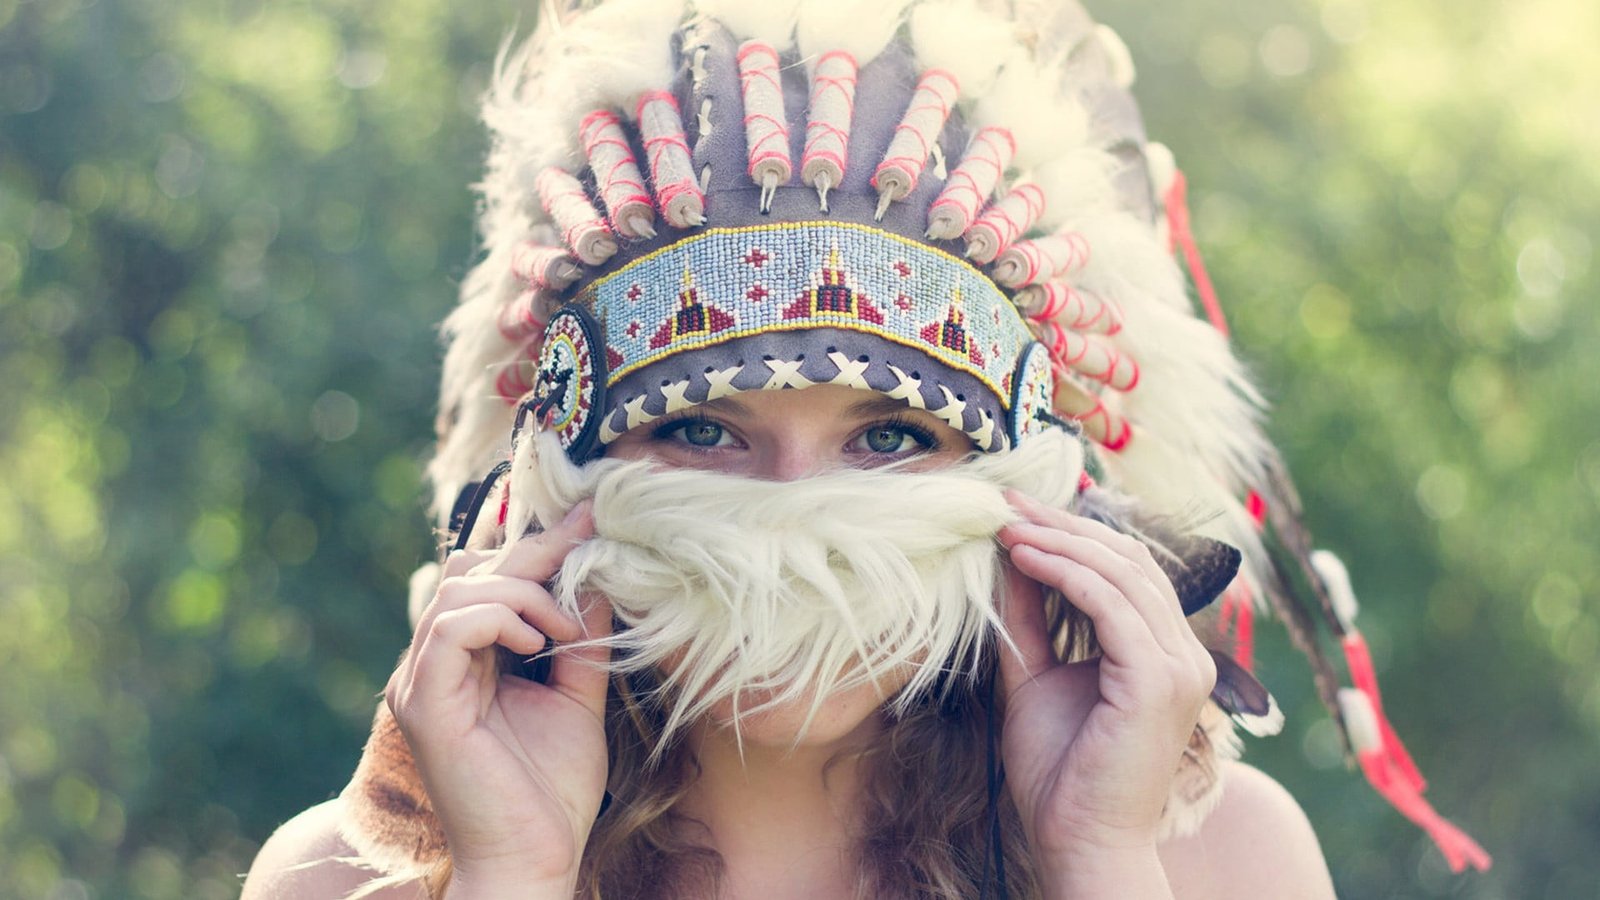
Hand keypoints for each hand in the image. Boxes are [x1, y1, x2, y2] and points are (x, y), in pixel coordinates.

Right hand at [384, 502, 611, 892]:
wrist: (535, 858)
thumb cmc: (552, 791)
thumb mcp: (578, 697)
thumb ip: (581, 639)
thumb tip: (598, 575)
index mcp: (463, 661)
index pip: (487, 576)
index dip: (539, 543)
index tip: (594, 517)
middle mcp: (432, 665)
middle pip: (471, 570)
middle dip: (536, 555)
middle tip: (590, 551)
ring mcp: (420, 682)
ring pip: (460, 589)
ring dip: (525, 592)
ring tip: (567, 630)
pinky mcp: (423, 703)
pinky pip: (451, 627)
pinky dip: (502, 618)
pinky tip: (541, 642)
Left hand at [996, 491, 1215, 875]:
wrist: (1077, 841)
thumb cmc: (1059, 772)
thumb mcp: (1035, 676)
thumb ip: (1028, 620)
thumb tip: (1010, 556)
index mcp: (1165, 652)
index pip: (1129, 568)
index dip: (1075, 532)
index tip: (1017, 512)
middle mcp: (1185, 653)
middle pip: (1129, 559)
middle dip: (1064, 524)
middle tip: (1008, 503)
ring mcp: (1180, 666)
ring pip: (1122, 573)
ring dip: (1059, 542)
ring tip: (1007, 528)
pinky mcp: (1160, 680)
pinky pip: (1111, 605)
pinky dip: (1064, 573)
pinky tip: (1023, 559)